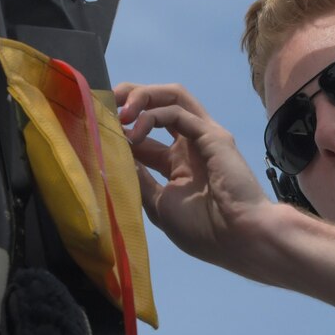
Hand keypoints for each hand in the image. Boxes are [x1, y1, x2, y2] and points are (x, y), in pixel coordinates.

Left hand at [113, 81, 284, 272]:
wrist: (240, 239)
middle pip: (158, 104)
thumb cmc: (203, 229)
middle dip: (130, 97)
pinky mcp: (212, 134)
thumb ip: (138, 178)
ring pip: (172, 96)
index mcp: (176, 164)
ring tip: (119, 109)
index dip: (120, 127)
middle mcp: (189, 145)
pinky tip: (134, 133)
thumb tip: (113, 156)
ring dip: (141, 96)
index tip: (94, 126)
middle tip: (105, 101)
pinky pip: (178, 111)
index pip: (144, 133)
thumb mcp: (158, 204)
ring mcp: (202, 136)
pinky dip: (152, 115)